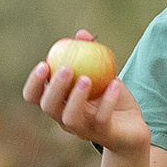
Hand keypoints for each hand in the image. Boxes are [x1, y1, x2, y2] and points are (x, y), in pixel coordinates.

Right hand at [23, 35, 150, 153]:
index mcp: (59, 104)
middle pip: (49, 107)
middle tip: (66, 68)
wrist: (133, 127)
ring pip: (70, 118)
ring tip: (86, 79)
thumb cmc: (110, 98)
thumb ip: (90, 54)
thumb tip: (81, 34)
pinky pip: (102, 118)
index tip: (43, 64)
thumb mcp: (101, 74)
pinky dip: (107, 100)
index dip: (34, 83)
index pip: (34, 97)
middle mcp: (65, 119)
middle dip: (54, 87)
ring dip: (75, 97)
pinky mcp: (104, 133)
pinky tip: (114, 83)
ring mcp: (84, 129)